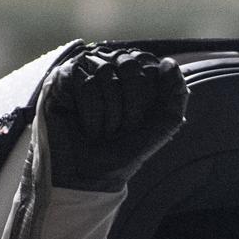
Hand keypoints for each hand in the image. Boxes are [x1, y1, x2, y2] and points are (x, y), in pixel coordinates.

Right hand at [42, 47, 187, 191]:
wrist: (92, 176)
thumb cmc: (123, 150)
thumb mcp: (161, 126)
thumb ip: (176, 96)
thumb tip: (170, 63)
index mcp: (133, 72)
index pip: (150, 65)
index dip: (148, 98)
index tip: (139, 123)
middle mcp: (109, 64)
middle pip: (129, 66)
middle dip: (131, 106)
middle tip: (120, 129)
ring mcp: (84, 69)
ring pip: (106, 74)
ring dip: (110, 115)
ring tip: (102, 131)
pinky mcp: (62, 79)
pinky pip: (85, 84)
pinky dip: (92, 114)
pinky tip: (87, 128)